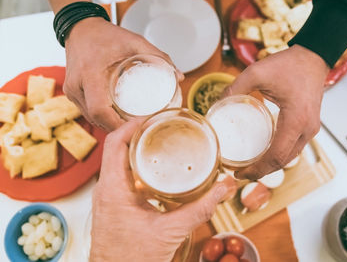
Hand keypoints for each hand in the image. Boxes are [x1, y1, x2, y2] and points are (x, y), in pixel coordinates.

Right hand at [64, 17, 182, 130]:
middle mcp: (77, 85)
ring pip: (91, 119)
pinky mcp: (71, 93)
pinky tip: (117, 119)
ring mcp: (71, 91)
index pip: (100, 110)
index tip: (135, 127)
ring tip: (130, 127)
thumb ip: (158, 57)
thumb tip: (179, 77)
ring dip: (109, 125)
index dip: (117, 124)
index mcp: (90, 73)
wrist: (80, 28)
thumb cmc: (106, 35)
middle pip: (96, 119)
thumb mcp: (135, 42)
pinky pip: (87, 112)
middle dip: (117, 128)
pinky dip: (102, 118)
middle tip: (138, 130)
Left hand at [90, 121, 234, 261]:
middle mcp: (106, 189)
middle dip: (140, 133)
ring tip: (164, 141)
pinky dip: (141, 168)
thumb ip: (200, 209)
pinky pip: (125, 177)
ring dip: (140, 149)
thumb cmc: (132, 260)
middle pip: (119, 148)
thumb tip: (224, 188)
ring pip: (121, 162)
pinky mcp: (115, 205)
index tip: (154, 115)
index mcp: (113, 189)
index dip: (133, 123)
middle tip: (164, 125)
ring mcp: (109, 197)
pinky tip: (160, 171)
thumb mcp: (171, 232)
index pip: (115, 142)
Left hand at [225, 45, 328, 179]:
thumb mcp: (256, 73)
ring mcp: (311, 129)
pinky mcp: (310, 126)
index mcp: (295, 120)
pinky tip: (264, 153)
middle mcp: (307, 129)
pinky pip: (294, 147)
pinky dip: (279, 155)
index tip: (239, 173)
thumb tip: (216, 105)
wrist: (313, 57)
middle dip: (261, 171)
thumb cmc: (290, 64)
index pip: (276, 156)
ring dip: (270, 165)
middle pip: (283, 161)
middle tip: (240, 173)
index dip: (256, 169)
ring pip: (290, 157)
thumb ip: (234, 88)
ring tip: (250, 166)